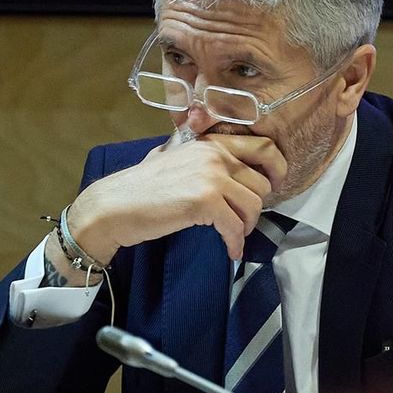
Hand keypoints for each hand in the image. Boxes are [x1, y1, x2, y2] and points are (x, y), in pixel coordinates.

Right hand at [67, 132, 287, 261]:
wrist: (115, 205)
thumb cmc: (141, 186)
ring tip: (234, 235)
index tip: (275, 185)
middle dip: (256, 206)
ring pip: (253, 206)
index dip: (277, 168)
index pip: (263, 147)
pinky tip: (230, 250)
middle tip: (244, 219)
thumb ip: (201, 155)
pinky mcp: (205, 201)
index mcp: (211, 142)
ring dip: (247, 226)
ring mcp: (211, 176)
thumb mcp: (174, 157)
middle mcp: (215, 154)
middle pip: (261, 183)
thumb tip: (227, 165)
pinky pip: (235, 226)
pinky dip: (235, 242)